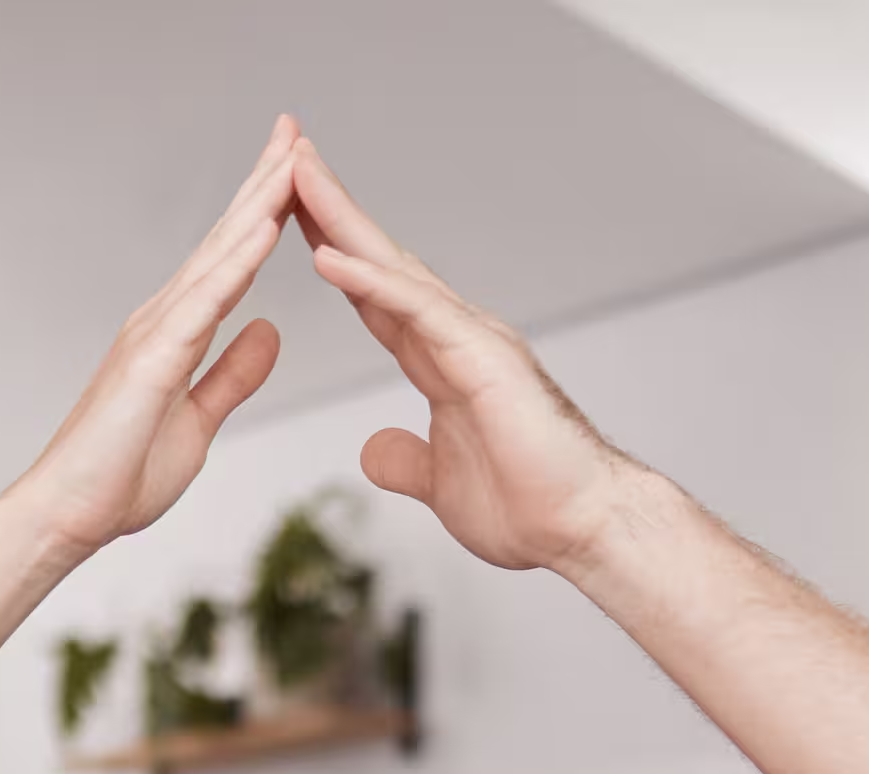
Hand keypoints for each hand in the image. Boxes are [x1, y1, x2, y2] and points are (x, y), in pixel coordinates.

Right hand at [8, 116, 298, 563]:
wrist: (68, 517)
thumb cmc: (119, 479)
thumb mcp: (197, 423)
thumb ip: (230, 376)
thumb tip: (269, 331)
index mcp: (175, 334)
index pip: (229, 263)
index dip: (263, 214)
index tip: (295, 172)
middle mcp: (162, 320)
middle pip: (223, 240)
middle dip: (261, 183)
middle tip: (295, 130)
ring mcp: (153, 335)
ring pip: (215, 258)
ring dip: (255, 205)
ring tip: (291, 158)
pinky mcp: (150, 363)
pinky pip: (202, 305)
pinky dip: (235, 265)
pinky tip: (265, 231)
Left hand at [292, 138, 638, 576]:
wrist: (583, 527)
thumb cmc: (530, 507)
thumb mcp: (441, 484)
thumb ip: (407, 460)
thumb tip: (372, 450)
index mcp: (445, 360)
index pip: (377, 296)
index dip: (334, 255)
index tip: (288, 216)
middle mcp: (459, 335)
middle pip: (380, 261)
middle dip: (331, 208)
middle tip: (286, 152)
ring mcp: (473, 338)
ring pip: (394, 267)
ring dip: (342, 219)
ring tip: (295, 172)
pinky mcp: (484, 357)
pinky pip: (417, 309)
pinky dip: (371, 281)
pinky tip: (327, 255)